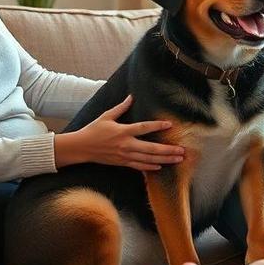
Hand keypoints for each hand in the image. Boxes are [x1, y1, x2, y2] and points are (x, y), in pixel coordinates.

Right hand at [59, 95, 184, 170]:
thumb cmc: (93, 130)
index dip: (157, 126)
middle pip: (151, 148)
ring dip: (164, 159)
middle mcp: (126, 145)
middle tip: (182, 150)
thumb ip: (121, 107)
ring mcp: (124, 156)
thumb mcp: (106, 116)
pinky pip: (138, 167)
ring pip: (148, 159)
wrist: (81, 147)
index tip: (170, 125)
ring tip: (177, 159)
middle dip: (167, 150)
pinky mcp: (122, 163)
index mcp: (123, 131)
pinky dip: (150, 167)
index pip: (143, 128)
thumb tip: (131, 97)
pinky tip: (160, 167)